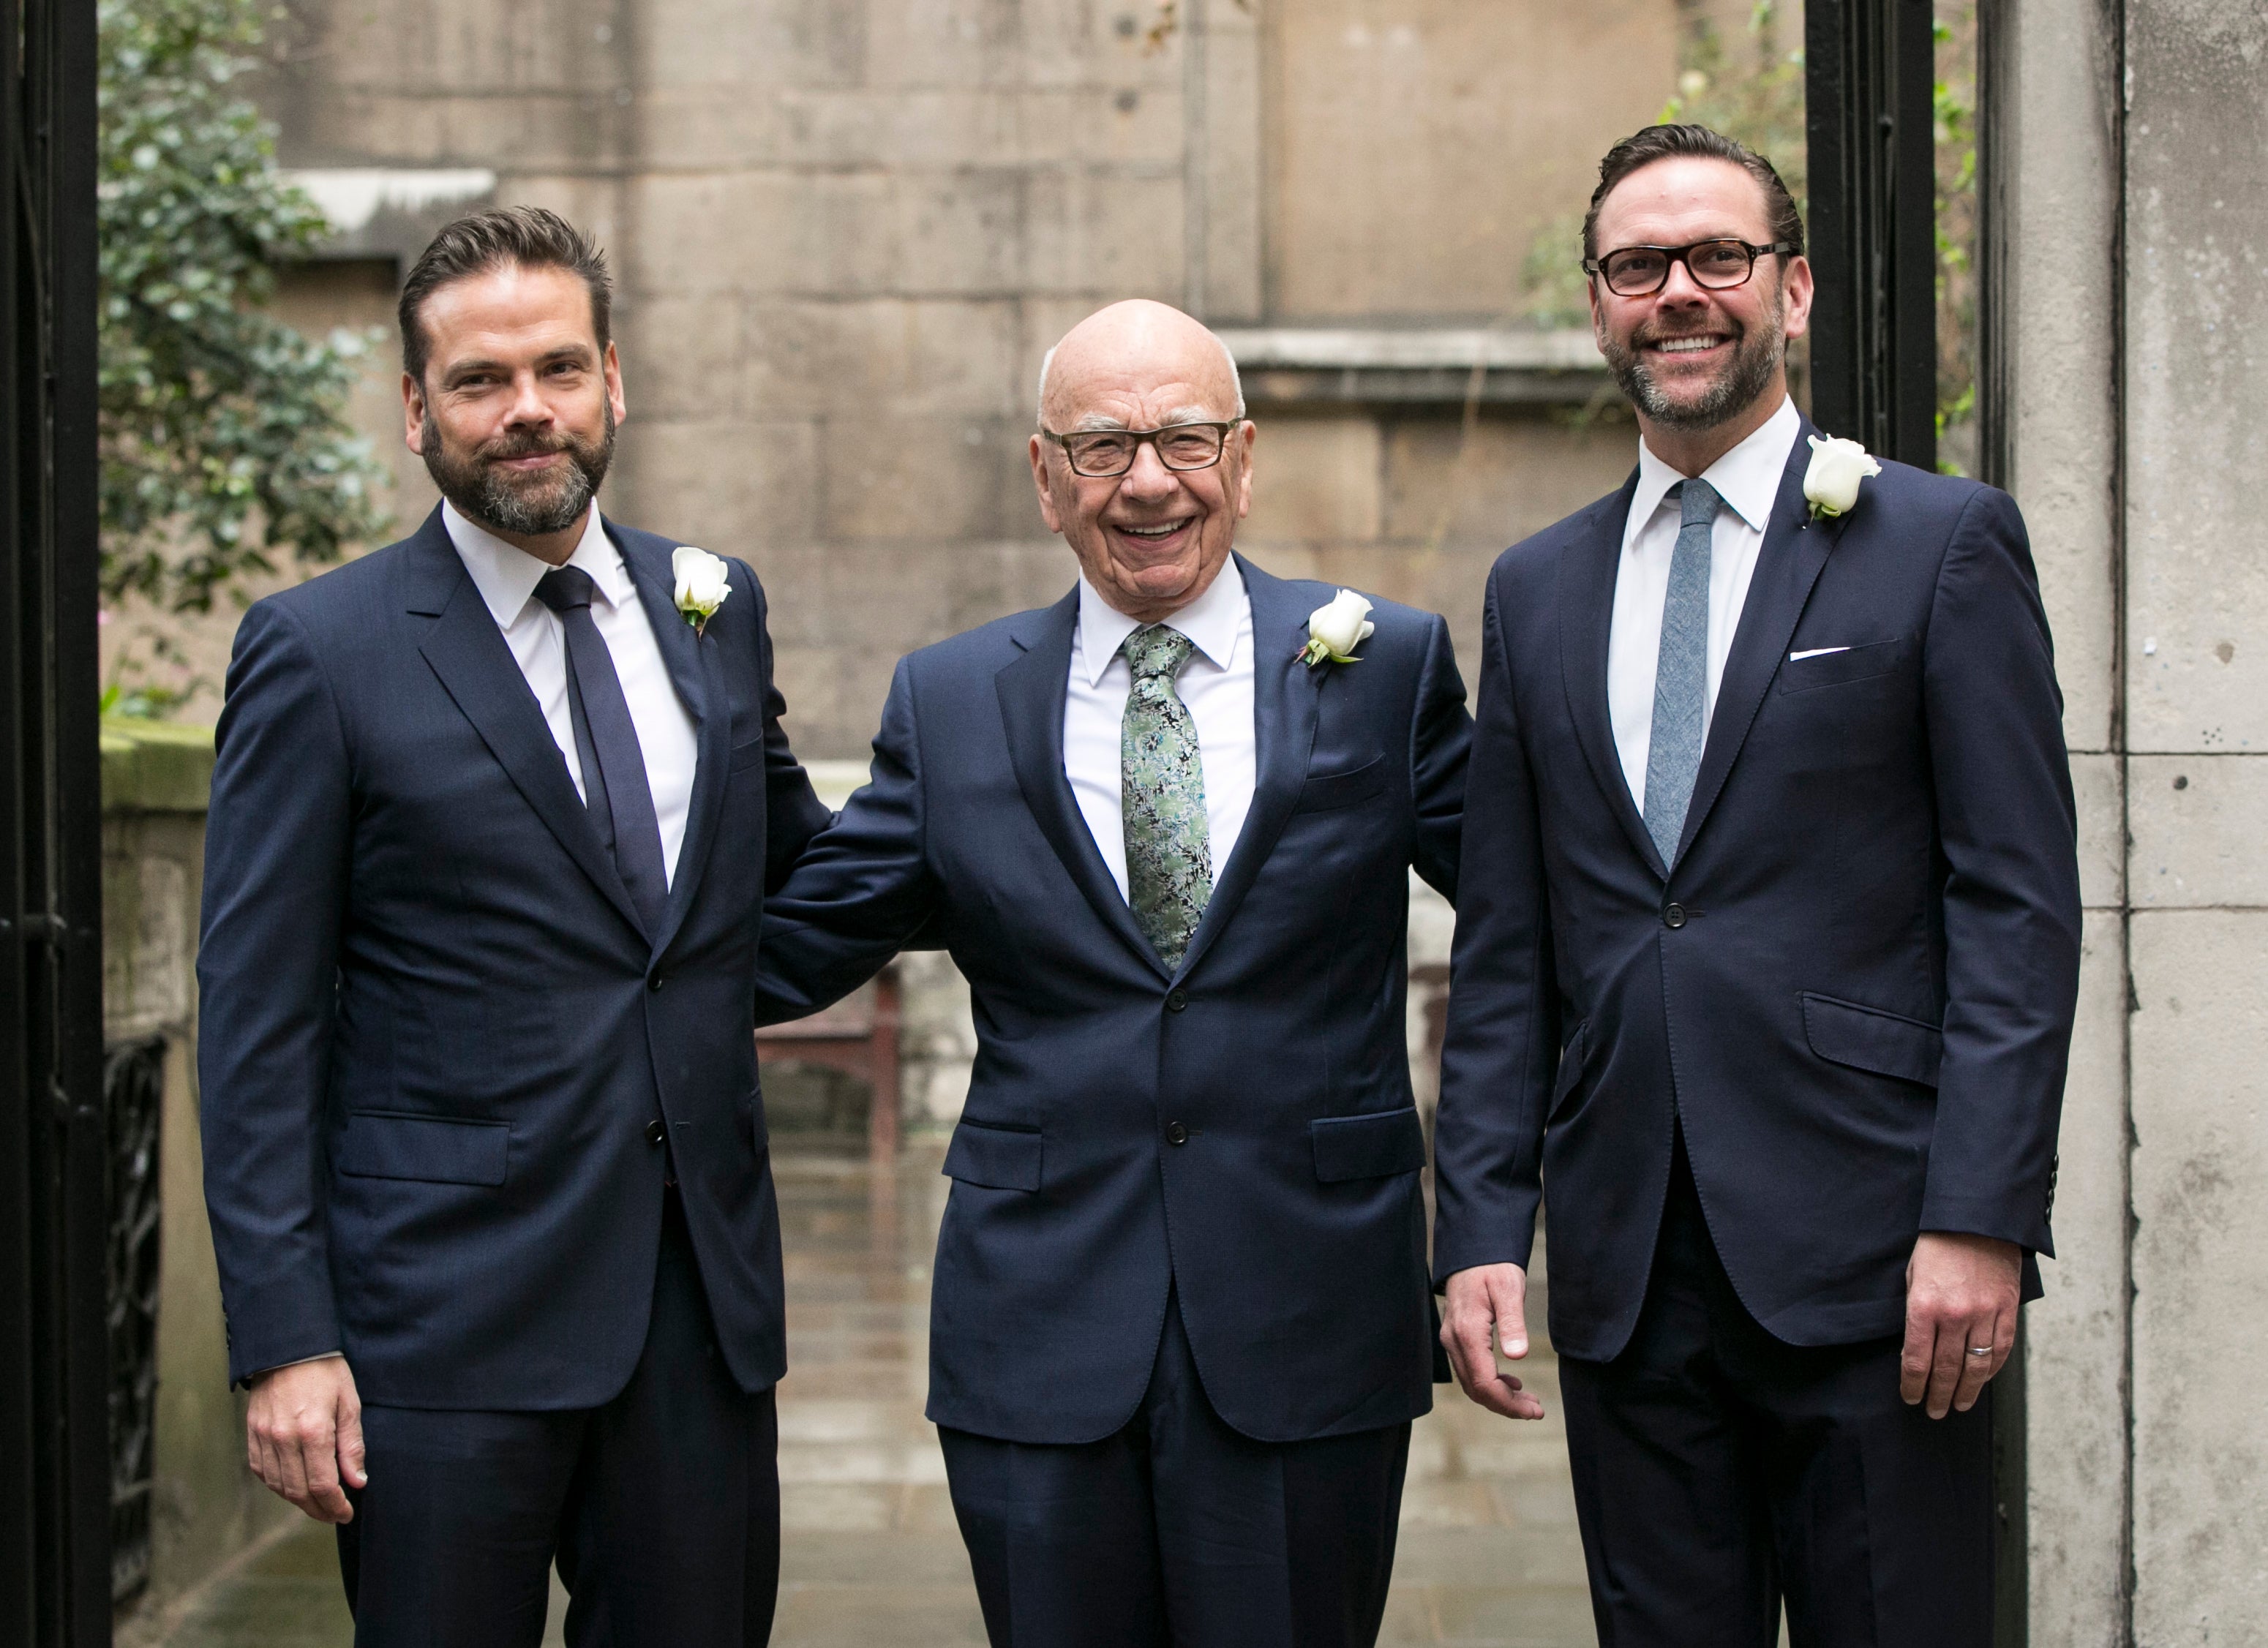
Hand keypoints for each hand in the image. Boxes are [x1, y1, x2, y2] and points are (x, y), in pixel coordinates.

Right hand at [246, 1355, 366, 1522]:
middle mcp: (284, 1439)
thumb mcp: (349, 1403)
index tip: (347, 1513)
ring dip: (298, 1501)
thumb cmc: (325, 1371)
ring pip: (278, 1486)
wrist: (287, 1347)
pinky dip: (278, 1485)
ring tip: (317, 1504)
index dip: (335, 1505)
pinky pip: (262, 1471)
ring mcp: (264, 1437)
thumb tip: (357, 1481)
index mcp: (313, 1431)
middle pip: (299, 1491)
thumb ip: (352, 1445)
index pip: (322, 1485)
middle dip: (318, 1510)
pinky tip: (293, 1485)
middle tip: (334, 1514)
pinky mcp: (251, 1434)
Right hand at [1441, 1263, 1545, 1419]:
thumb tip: (1518, 1355)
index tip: (1535, 1410)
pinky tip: (1511, 1383)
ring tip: (1528, 1401)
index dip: (1509, 1404)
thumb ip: (1512, 1322)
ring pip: (1471, 1383)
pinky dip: (1490, 1383)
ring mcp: (1451, 1340)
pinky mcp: (1455, 1338)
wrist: (1473, 1252)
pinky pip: (1470, 1371)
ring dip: (1499, 1397)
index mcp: (1468, 1332)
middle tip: (1536, 1410)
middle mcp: (1454, 1340)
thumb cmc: (1493, 1267)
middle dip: (1506, 1406)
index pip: (1484, 1383)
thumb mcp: (1509, 1289)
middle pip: (1476, 1389)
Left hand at [1900, 1233, 2020, 1419]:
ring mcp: (1984, 1313)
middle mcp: (1955, 1315)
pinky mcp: (2007, 1309)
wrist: (1976, 1219)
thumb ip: (1915, 1311)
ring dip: (1966, 1390)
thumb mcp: (1912, 1275)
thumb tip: (1916, 1346)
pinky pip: (2000, 1349)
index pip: (1916, 1359)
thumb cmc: (1937, 1246)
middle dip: (1938, 1395)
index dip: (1913, 1384)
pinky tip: (1981, 1381)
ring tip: (1958, 1404)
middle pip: (1946, 1369)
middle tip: (1934, 1412)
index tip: (1910, 1397)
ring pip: (1976, 1366)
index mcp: (1924, 1306)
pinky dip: (1990, 1370)